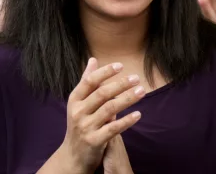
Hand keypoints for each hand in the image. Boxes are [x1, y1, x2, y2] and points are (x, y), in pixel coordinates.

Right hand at [55, 58, 143, 172]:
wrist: (73, 155)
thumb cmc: (79, 124)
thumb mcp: (79, 103)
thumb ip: (87, 82)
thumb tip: (93, 60)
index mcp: (74, 100)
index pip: (89, 81)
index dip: (105, 72)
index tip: (121, 66)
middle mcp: (77, 111)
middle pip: (101, 94)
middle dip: (120, 85)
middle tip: (136, 78)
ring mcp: (85, 126)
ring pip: (109, 109)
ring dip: (127, 99)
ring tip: (141, 91)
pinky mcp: (94, 140)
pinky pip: (113, 128)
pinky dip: (127, 121)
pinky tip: (138, 114)